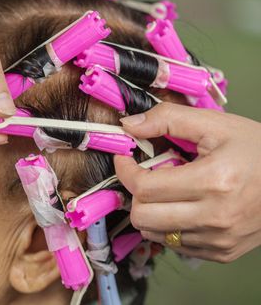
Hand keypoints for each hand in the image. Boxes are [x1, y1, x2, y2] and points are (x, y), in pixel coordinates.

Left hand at [114, 103, 260, 262]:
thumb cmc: (256, 150)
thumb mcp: (215, 124)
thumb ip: (168, 119)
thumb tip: (128, 125)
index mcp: (213, 181)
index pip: (145, 188)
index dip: (125, 171)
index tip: (124, 159)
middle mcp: (215, 217)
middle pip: (142, 217)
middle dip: (134, 193)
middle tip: (143, 176)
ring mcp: (219, 240)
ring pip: (154, 234)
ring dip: (149, 210)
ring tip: (165, 190)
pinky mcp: (222, 252)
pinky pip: (174, 245)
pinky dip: (168, 225)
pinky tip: (182, 206)